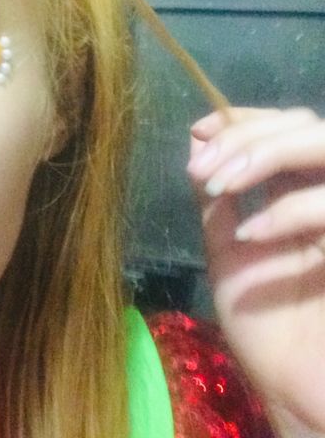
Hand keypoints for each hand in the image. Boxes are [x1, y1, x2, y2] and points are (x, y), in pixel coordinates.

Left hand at [187, 107, 324, 435]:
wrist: (292, 385)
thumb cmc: (263, 322)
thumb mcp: (227, 248)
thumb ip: (217, 198)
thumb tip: (198, 141)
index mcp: (299, 193)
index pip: (285, 127)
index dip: (244, 119)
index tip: (201, 131)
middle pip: (306, 125)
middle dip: (246, 138)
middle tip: (201, 169)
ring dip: (267, 155)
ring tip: (219, 184)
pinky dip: (290, 209)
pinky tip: (249, 232)